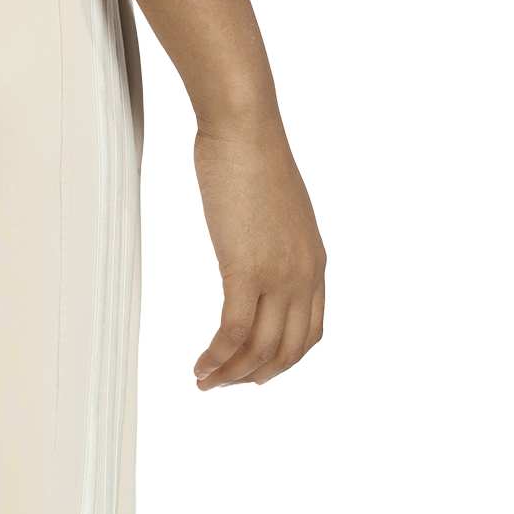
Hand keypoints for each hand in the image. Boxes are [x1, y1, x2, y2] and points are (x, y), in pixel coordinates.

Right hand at [191, 122, 326, 385]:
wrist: (245, 129)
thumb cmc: (252, 158)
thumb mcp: (275, 213)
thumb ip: (274, 244)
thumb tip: (256, 256)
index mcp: (314, 263)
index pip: (309, 332)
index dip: (282, 362)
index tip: (253, 372)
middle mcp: (303, 274)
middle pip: (286, 350)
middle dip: (253, 376)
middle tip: (221, 384)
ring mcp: (278, 274)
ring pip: (260, 348)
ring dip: (231, 373)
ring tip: (204, 381)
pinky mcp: (246, 268)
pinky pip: (234, 331)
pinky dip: (217, 356)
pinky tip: (199, 364)